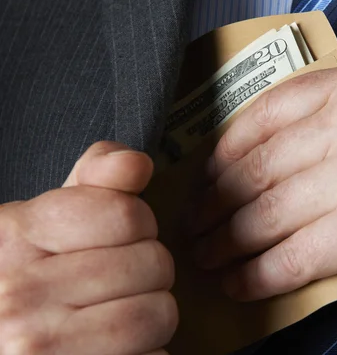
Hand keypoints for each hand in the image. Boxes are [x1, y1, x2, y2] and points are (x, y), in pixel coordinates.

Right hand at [0, 142, 176, 354]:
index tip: (124, 236)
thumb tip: (137, 163)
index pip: (125, 214)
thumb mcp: (45, 221)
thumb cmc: (30, 279)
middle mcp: (21, 293)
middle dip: (153, 270)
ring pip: (158, 314)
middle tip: (127, 281)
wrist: (4, 336)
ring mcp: (41, 347)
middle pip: (152, 263)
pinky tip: (122, 348)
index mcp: (16, 237)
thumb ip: (93, 183)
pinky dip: (151, 352)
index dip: (141, 223)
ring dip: (156, 313)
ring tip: (127, 314)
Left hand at [191, 59, 336, 336]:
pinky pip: (293, 253)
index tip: (203, 180)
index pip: (266, 111)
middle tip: (192, 229)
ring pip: (268, 212)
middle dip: (214, 204)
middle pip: (259, 165)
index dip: (223, 152)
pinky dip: (258, 273)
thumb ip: (335, 126)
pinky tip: (241, 283)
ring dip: (228, 243)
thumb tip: (262, 162)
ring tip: (207, 259)